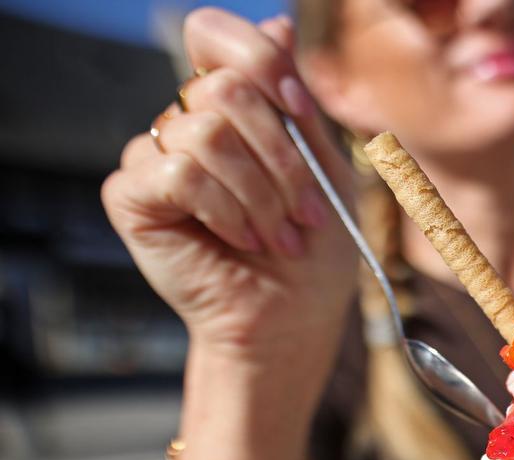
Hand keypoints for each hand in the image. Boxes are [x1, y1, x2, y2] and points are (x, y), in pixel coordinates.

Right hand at [103, 9, 355, 367]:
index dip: (260, 62)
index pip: (215, 35)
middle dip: (282, 156)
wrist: (291, 318)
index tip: (299, 111)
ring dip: (261, 193)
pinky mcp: (131, 195)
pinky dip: (225, 208)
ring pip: (207, 131)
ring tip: (278, 236)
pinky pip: (177, 170)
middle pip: (224, 87)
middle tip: (305, 212)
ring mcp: (153, 156)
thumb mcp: (324, 166)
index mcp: (229, 106)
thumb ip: (296, 102)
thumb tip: (278, 24)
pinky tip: (241, 239)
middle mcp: (184, 121)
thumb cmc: (313, 249)